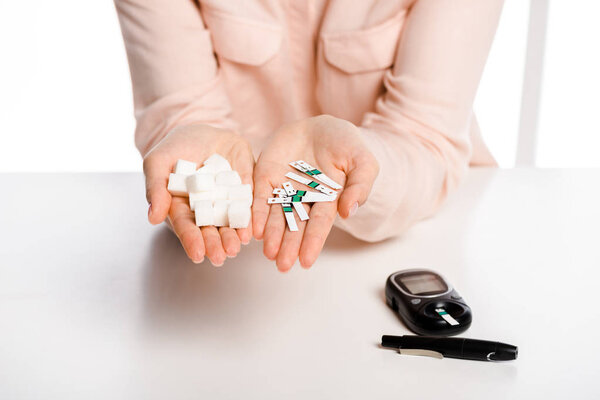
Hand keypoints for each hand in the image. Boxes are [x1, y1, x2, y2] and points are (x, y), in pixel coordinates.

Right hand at [143, 125, 253, 265]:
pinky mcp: (245, 189)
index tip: (197, 254)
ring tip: (236, 247)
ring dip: (233, 236)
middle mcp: (206, 209)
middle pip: (210, 230)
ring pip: (230, 222)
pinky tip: (251, 230)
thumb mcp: (158, 162)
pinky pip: (249, 205)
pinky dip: (250, 218)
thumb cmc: (175, 149)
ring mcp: (227, 200)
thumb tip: (153, 217)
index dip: (191, 241)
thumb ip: (155, 187)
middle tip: (220, 256)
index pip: (187, 227)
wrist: (202, 131)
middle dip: (215, 244)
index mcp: (183, 207)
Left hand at [253, 115, 378, 271]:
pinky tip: (254, 229)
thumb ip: (360, 186)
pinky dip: (257, 213)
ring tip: (268, 252)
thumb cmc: (345, 144)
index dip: (312, 242)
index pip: (319, 224)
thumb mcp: (363, 162)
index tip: (306, 261)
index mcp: (327, 199)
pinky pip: (260, 196)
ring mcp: (283, 188)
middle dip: (288, 245)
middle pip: (295, 225)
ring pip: (276, 215)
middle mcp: (303, 198)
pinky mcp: (266, 176)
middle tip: (282, 264)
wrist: (320, 125)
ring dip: (271, 235)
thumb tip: (349, 212)